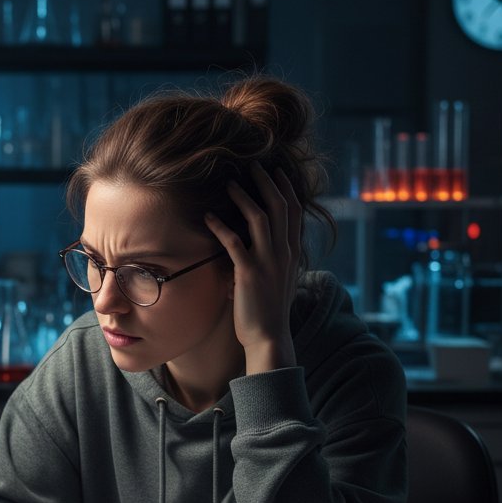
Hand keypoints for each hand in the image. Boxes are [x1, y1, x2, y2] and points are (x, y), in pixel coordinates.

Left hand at [206, 164, 301, 373]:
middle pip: (280, 206)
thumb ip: (272, 258)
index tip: (275, 171)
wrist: (269, 337)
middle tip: (252, 165)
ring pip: (260, 218)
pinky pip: (234, 242)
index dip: (285, 189)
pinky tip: (207, 217)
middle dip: (266, 182)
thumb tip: (258, 244)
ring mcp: (268, 262)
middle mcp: (284, 253)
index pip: (294, 212)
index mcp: (292, 253)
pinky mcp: (249, 273)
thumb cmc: (268, 310)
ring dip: (243, 198)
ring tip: (229, 184)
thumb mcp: (277, 278)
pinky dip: (220, 227)